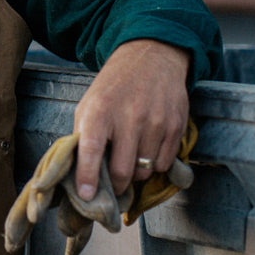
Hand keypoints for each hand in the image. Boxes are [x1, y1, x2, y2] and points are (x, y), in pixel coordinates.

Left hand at [72, 38, 190, 200]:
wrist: (150, 58)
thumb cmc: (113, 88)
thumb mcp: (88, 104)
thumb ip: (83, 136)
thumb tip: (78, 173)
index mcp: (99, 111)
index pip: (91, 151)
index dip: (87, 177)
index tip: (86, 195)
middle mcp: (128, 117)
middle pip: (122, 170)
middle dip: (116, 185)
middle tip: (112, 186)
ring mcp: (155, 122)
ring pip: (145, 171)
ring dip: (136, 173)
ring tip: (130, 158)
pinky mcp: (176, 126)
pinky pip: (164, 164)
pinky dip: (155, 164)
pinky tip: (148, 147)